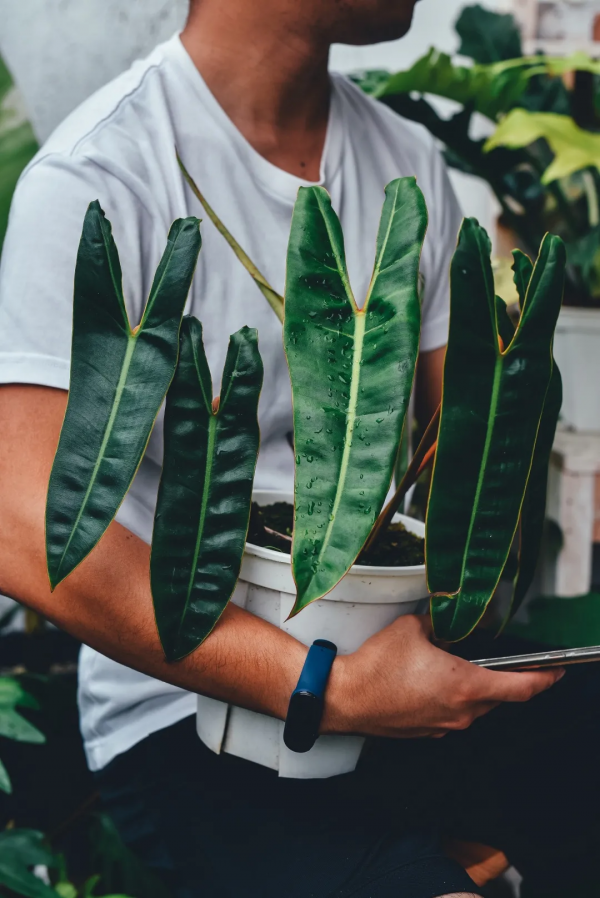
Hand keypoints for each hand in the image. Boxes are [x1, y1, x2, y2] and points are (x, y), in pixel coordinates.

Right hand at [323, 615, 562, 738]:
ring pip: (474, 706)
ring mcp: (444, 725)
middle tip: (497, 659)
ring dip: (471, 686)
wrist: (344, 698)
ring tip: (451, 664)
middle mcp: (461, 712)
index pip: (522, 687)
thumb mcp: (411, 628)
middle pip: (498, 696)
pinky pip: (451, 713)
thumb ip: (438, 624)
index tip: (558, 671)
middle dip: (500, 676)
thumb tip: (445, 624)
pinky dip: (450, 697)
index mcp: (466, 685)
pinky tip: (429, 680)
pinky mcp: (427, 732)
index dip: (546, 679)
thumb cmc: (376, 665)